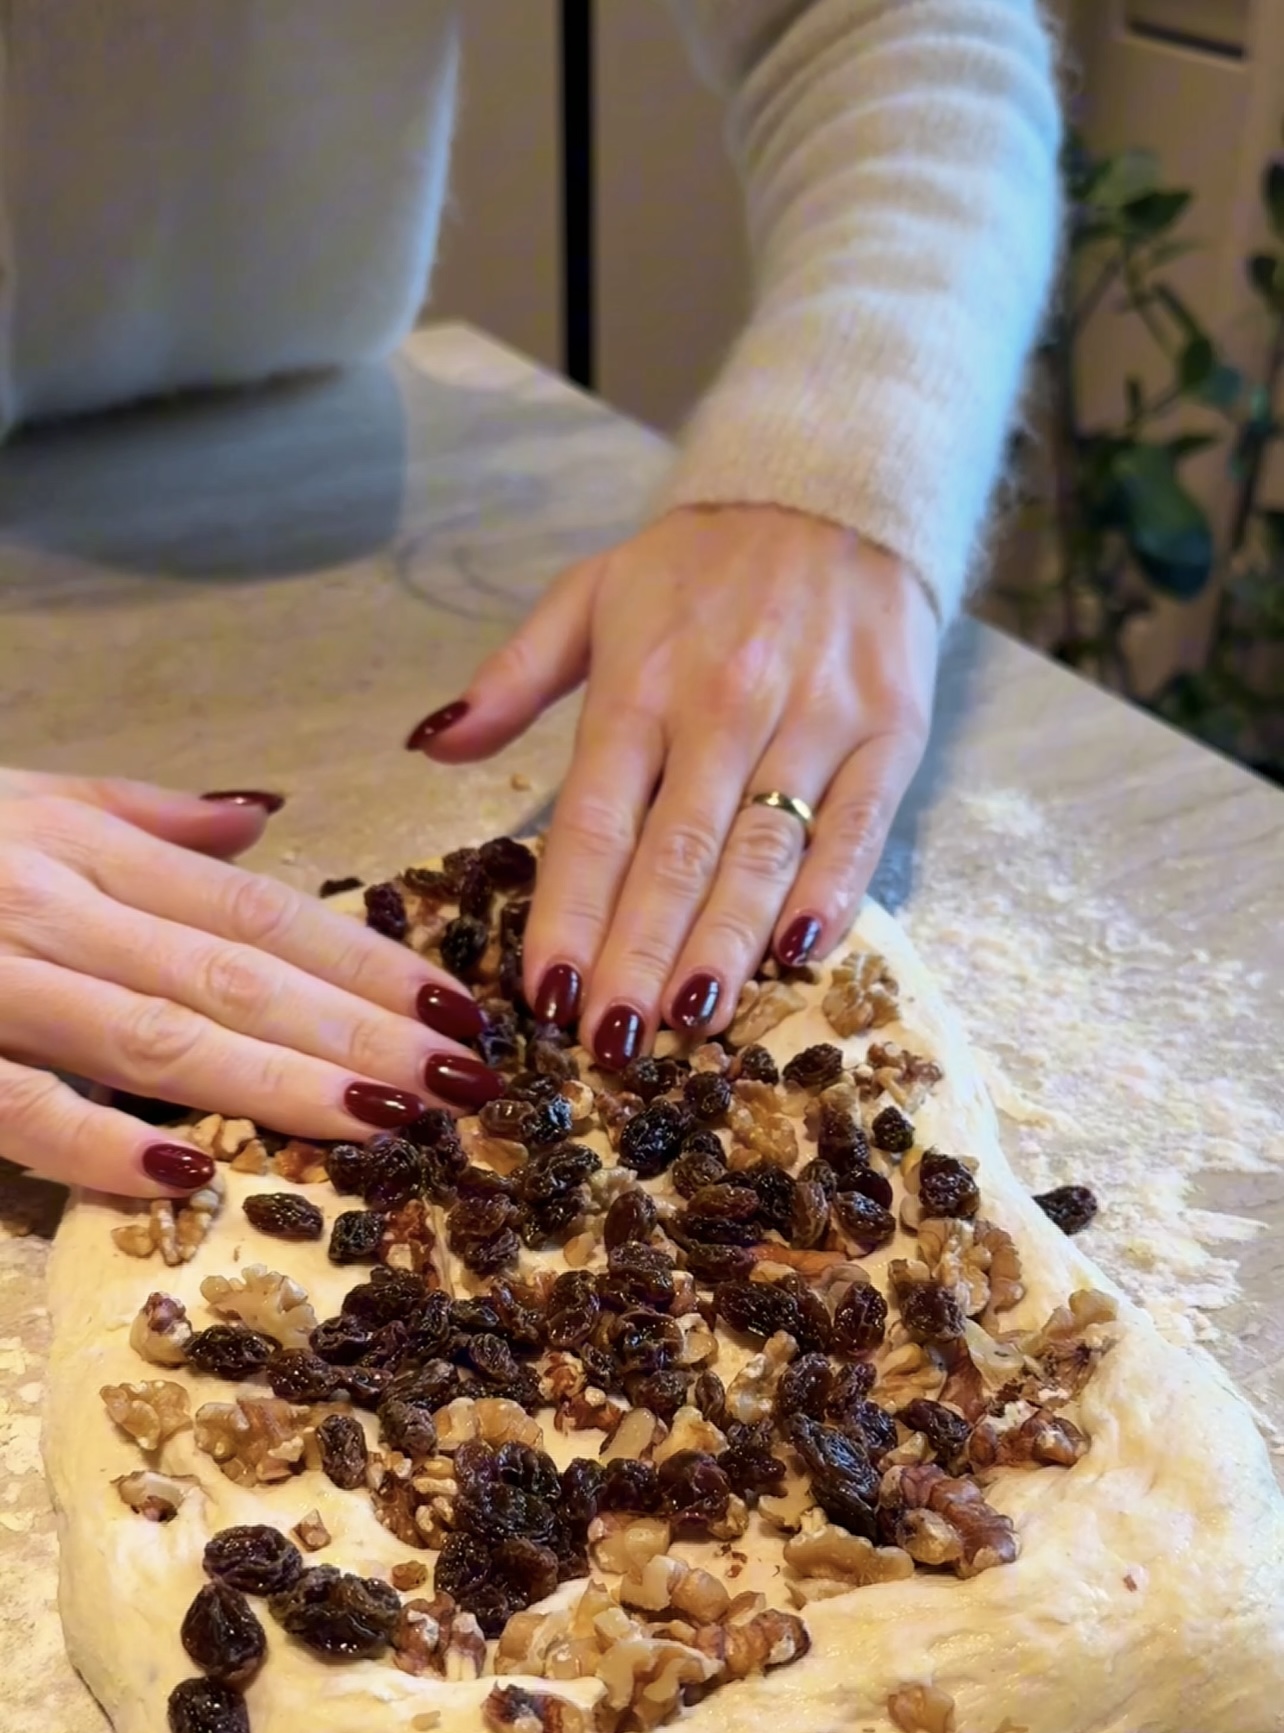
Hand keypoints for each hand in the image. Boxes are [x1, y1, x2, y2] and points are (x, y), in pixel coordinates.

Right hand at [0, 772, 500, 1196]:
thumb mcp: (24, 800)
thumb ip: (142, 815)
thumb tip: (259, 815)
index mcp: (87, 853)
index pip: (255, 913)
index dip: (364, 963)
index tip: (454, 1009)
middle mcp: (57, 913)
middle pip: (234, 977)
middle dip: (359, 1031)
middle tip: (458, 1080)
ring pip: (157, 1037)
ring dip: (279, 1083)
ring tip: (384, 1121)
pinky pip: (26, 1107)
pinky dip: (102, 1143)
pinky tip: (192, 1172)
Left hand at [410, 505, 936, 1066]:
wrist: (836, 487)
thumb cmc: (703, 564)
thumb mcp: (591, 594)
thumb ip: (512, 678)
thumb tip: (431, 743)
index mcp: (640, 682)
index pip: (595, 821)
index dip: (570, 915)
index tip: (548, 996)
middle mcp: (723, 706)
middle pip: (675, 855)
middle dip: (639, 957)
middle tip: (613, 1043)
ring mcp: (813, 719)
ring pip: (763, 852)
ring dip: (725, 945)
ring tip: (691, 1023)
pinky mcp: (890, 728)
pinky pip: (858, 825)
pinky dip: (832, 891)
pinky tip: (800, 954)